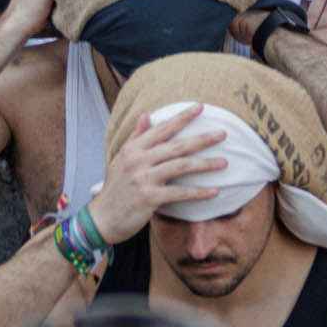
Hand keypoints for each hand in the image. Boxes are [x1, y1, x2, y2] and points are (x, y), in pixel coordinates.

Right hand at [86, 105, 227, 245]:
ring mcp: (143, 179)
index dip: (182, 118)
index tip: (200, 107)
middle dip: (202, 139)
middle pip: (177, 146)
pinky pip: (179, 193)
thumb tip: (146, 114)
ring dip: (205, 164)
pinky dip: (198, 192)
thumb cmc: (115, 189)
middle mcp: (138, 160)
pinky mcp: (149, 198)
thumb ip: (136, 137)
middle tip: (222, 134)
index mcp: (133, 149)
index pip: (162, 129)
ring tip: (224, 162)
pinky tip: (214, 191)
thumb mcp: (121, 159)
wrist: (102, 219)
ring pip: (181, 166)